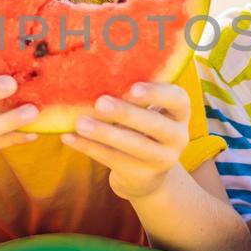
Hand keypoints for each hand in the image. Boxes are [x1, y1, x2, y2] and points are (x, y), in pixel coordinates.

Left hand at [61, 82, 190, 199]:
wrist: (146, 176)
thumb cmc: (141, 129)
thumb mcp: (147, 111)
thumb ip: (133, 96)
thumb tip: (96, 74)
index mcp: (180, 113)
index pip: (178, 100)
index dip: (157, 94)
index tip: (133, 88)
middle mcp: (178, 137)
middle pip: (155, 124)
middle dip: (127, 114)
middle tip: (100, 103)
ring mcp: (163, 160)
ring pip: (133, 145)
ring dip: (104, 133)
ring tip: (80, 122)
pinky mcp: (142, 176)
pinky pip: (113, 159)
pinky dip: (89, 147)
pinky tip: (69, 137)